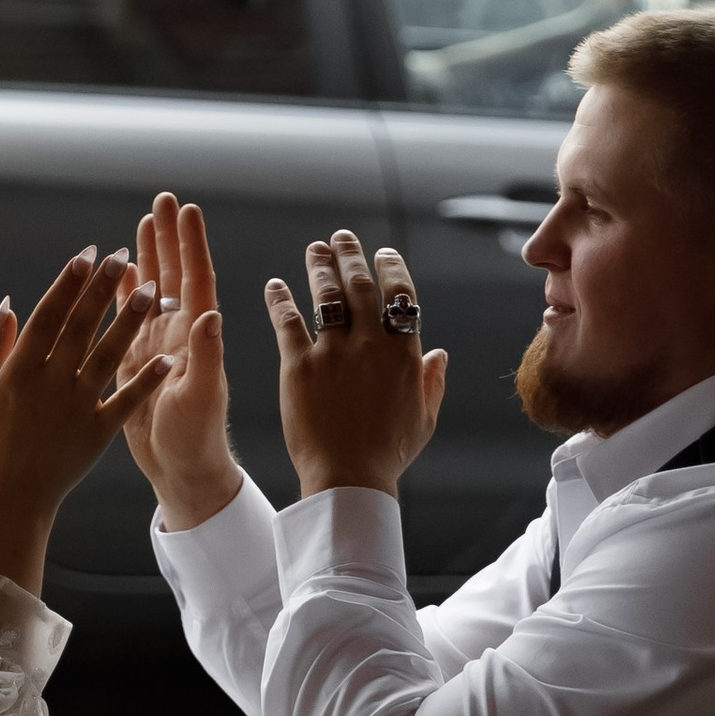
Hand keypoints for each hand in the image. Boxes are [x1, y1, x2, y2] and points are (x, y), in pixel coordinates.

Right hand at [0, 252, 164, 592]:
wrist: (10, 499)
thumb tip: (8, 308)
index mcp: (19, 369)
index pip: (48, 315)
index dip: (68, 283)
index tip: (85, 254)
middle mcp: (52, 382)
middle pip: (82, 325)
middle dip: (102, 288)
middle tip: (120, 255)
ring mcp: (78, 406)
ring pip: (110, 354)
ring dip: (130, 321)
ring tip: (151, 290)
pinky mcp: (98, 432)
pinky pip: (127, 400)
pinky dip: (148, 380)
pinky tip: (167, 357)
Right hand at [120, 194, 238, 533]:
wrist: (182, 474)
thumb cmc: (196, 440)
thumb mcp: (201, 397)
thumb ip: (205, 354)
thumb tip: (211, 312)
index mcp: (196, 337)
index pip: (195, 279)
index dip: (191, 242)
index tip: (187, 207)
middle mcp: (179, 334)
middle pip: (174, 274)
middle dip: (169, 236)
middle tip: (164, 198)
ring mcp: (159, 346)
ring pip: (153, 291)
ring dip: (150, 256)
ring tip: (145, 221)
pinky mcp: (138, 362)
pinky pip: (130, 318)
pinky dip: (126, 292)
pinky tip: (120, 272)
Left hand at [263, 229, 446, 498]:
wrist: (348, 479)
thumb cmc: (388, 453)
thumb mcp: (423, 418)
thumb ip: (431, 381)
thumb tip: (440, 351)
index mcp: (404, 354)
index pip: (401, 295)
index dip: (391, 268)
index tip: (383, 253)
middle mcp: (369, 345)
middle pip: (361, 285)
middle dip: (351, 254)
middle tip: (341, 236)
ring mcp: (333, 352)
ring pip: (325, 294)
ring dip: (319, 266)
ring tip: (314, 249)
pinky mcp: (298, 365)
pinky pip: (287, 322)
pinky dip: (279, 299)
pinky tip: (274, 285)